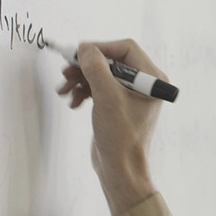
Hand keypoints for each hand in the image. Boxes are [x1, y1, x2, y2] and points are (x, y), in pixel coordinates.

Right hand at [57, 39, 165, 215]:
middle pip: (110, 61)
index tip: (79, 53)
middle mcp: (144, 84)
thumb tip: (85, 49)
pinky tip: (73, 102)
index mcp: (152, 78)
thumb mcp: (107, 98)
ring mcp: (130, 95)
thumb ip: (96, 69)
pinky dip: (83, 91)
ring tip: (64, 90)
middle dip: (86, 67)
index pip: (126, 48)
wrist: (119, 168)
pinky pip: (98, 88)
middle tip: (66, 72)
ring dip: (80, 80)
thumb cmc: (121, 137)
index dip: (101, 48)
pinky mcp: (117, 105)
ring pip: (101, 75)